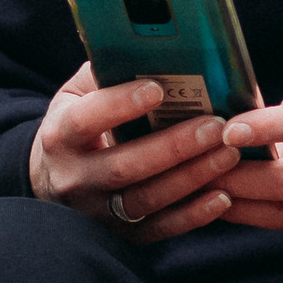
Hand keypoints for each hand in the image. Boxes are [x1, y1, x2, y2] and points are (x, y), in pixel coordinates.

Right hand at [29, 63, 241, 245]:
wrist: (53, 181)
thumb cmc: (77, 126)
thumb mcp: (77, 95)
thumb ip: (106, 72)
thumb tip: (149, 47)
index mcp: (59, 137)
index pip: (85, 121)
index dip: (120, 105)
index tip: (158, 88)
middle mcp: (74, 179)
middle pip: (124, 166)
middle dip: (173, 147)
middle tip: (215, 125)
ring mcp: (98, 212)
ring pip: (147, 200)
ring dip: (191, 177)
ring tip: (229, 153)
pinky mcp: (122, 235)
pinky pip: (161, 229)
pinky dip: (194, 216)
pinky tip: (223, 196)